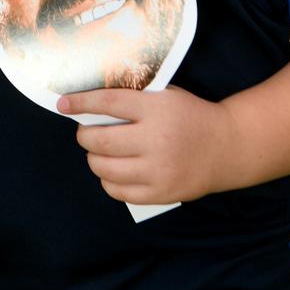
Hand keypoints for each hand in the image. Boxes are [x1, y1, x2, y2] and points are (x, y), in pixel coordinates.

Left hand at [57, 86, 232, 204]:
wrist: (226, 147)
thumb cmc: (189, 115)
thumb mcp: (164, 96)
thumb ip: (133, 99)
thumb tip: (90, 104)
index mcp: (155, 109)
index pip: (107, 103)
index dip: (80, 103)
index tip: (63, 104)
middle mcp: (155, 140)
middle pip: (100, 139)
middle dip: (84, 135)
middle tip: (85, 132)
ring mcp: (158, 170)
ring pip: (104, 168)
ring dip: (94, 158)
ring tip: (99, 151)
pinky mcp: (160, 193)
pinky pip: (118, 191)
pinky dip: (108, 180)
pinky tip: (115, 170)